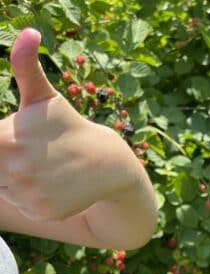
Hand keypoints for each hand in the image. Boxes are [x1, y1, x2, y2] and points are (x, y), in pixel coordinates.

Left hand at [0, 28, 139, 222]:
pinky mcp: (40, 212)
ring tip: (43, 169)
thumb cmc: (69, 126)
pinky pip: (24, 206)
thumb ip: (26, 67)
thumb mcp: (45, 97)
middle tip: (34, 155)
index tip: (17, 145)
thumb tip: (29, 33)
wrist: (107, 163)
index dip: (3, 144)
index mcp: (5, 138)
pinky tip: (52, 186)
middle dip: (8, 162)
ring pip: (5, 189)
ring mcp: (28, 194)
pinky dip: (33, 199)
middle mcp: (14, 169)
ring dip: (17, 182)